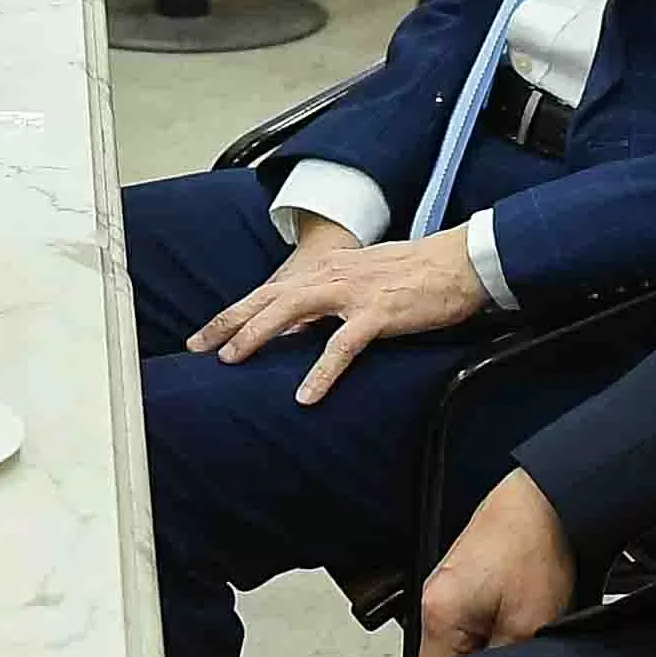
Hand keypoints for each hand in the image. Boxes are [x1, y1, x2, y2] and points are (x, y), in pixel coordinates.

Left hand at [192, 218, 488, 403]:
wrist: (459, 261)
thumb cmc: (415, 273)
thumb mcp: (362, 280)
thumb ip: (328, 300)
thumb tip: (299, 326)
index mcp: (326, 269)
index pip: (269, 291)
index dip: (234, 312)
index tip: (203, 335)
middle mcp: (330, 276)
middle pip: (267, 299)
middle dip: (228, 322)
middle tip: (196, 346)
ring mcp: (352, 293)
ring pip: (291, 313)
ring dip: (257, 336)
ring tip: (230, 360)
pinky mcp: (377, 314)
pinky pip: (342, 347)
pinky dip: (321, 371)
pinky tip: (306, 395)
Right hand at [411, 468, 576, 656]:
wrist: (546, 500)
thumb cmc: (534, 549)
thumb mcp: (529, 625)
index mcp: (437, 617)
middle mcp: (431, 602)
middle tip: (516, 655)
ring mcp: (444, 590)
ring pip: (462, 643)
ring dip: (490, 645)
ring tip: (519, 629)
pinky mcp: (462, 582)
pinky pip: (471, 621)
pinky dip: (494, 626)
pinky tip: (517, 615)